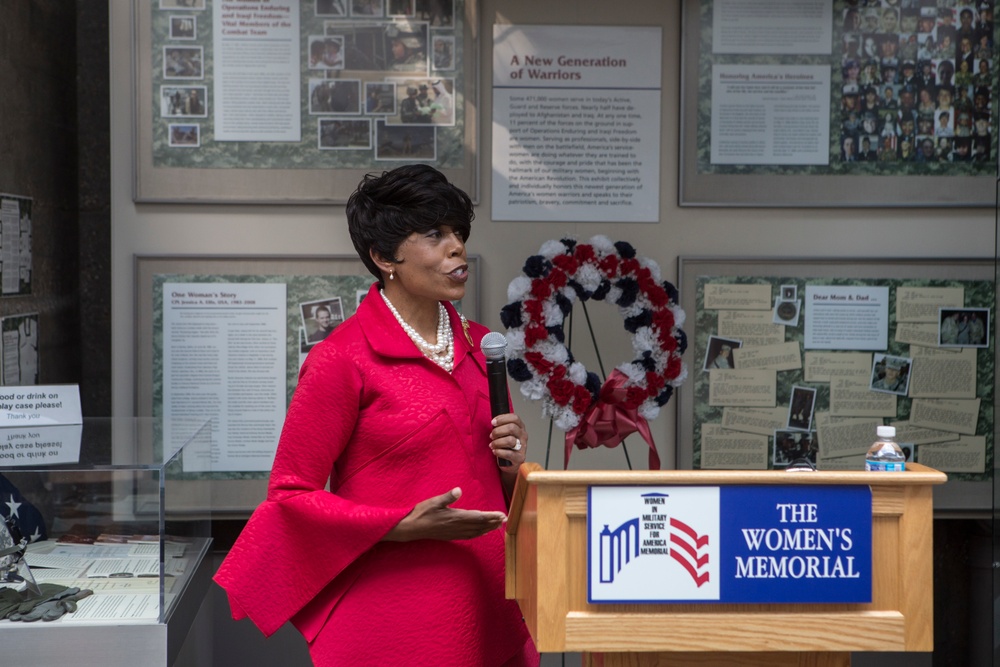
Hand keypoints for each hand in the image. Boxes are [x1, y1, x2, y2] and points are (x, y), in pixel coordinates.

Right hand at [383, 488, 506, 541]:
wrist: (411, 528)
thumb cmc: (421, 513)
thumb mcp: (434, 502)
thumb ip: (447, 497)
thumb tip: (458, 490)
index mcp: (456, 517)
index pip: (478, 517)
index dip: (491, 517)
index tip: (502, 515)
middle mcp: (457, 527)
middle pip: (480, 525)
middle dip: (493, 522)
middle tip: (506, 519)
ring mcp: (455, 533)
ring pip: (476, 532)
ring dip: (488, 528)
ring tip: (498, 525)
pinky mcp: (451, 536)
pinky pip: (469, 536)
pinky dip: (479, 534)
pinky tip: (482, 532)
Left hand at [490, 413, 527, 470]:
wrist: (509, 463)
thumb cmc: (505, 446)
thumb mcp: (505, 433)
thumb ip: (501, 426)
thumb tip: (493, 421)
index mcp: (520, 427)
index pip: (515, 418)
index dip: (502, 418)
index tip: (493, 422)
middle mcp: (523, 436)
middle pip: (512, 428)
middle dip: (498, 431)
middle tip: (491, 436)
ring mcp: (523, 447)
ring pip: (510, 440)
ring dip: (497, 442)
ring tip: (492, 445)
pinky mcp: (519, 458)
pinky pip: (509, 453)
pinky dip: (499, 452)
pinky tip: (494, 451)